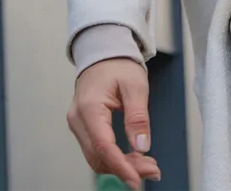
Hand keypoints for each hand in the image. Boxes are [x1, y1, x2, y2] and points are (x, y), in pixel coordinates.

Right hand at [67, 59, 160, 189]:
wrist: (103, 53)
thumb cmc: (118, 65)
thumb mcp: (135, 85)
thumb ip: (138, 116)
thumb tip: (141, 145)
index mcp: (89, 108)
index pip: (103, 147)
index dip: (121, 166)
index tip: (137, 180)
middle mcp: (78, 120)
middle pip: (99, 156)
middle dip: (125, 168)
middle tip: (152, 170)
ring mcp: (77, 125)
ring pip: (96, 157)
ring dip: (120, 165)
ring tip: (147, 165)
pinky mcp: (82, 128)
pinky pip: (96, 149)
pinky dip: (114, 157)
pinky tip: (132, 158)